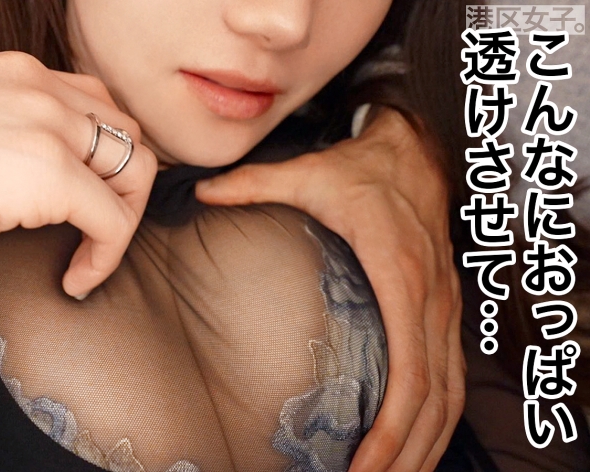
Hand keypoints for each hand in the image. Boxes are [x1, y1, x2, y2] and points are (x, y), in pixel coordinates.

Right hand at [0, 52, 156, 398]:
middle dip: (123, 184)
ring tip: (87, 255)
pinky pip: (115, 219)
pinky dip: (107, 254)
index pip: (91, 105)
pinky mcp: (46, 174)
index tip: (84, 200)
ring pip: (136, 168)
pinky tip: (74, 280)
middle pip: (124, 132)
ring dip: (123, 216)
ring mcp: (43, 125)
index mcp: (7, 74)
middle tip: (96, 227)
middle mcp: (34, 88)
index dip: (100, 157)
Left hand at [194, 107, 463, 470]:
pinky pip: (452, 378)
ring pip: (451, 396)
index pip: (410, 368)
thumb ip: (254, 183)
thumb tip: (201, 191)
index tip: (364, 466)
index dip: (393, 425)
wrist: (414, 151)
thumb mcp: (308, 172)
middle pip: (434, 398)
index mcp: (400, 272)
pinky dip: (437, 421)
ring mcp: (444, 308)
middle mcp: (431, 299)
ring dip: (426, 446)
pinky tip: (414, 448)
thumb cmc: (362, 169)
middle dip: (407, 454)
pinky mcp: (443, 312)